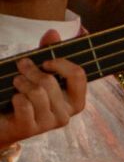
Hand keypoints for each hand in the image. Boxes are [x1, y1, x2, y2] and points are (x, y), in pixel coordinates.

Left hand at [0, 32, 86, 148]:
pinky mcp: (30, 129)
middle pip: (50, 82)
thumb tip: (53, 32)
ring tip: (16, 83)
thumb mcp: (38, 72)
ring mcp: (49, 124)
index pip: (78, 75)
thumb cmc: (24, 95)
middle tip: (21, 68)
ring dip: (21, 83)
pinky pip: (23, 104)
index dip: (60, 63)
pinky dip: (14, 97)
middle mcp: (66, 114)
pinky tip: (13, 101)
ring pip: (37, 92)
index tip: (45, 62)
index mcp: (75, 100)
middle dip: (31, 71)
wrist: (2, 123)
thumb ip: (48, 53)